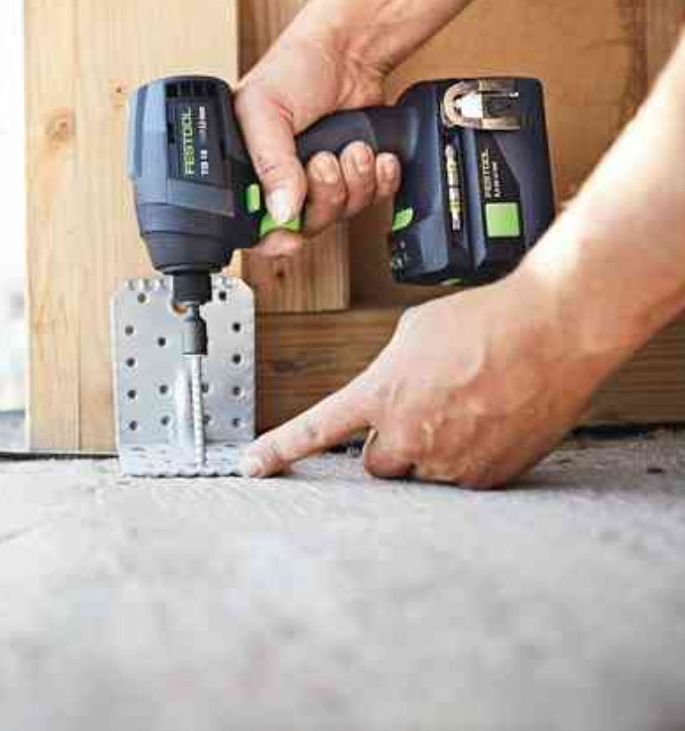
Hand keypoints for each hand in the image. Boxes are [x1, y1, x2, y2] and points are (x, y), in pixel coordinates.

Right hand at [235, 24, 400, 257]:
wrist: (348, 50)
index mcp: (248, 171)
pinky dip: (379, 180)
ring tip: (352, 147)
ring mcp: (320, 182)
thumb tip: (281, 210)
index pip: (255, 227)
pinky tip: (376, 154)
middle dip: (324, 196)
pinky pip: (371, 201)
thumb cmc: (294, 68)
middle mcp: (283, 181)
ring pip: (340, 214)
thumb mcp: (264, 109)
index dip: (273, 238)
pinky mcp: (355, 176)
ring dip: (354, 181)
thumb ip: (270, 162)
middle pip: (305, 226)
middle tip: (324, 161)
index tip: (291, 234)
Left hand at [240, 270, 608, 487]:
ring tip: (468, 409)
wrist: (550, 332)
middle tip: (425, 410)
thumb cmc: (484, 322)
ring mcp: (448, 463)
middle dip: (391, 444)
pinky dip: (469, 456)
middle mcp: (408, 436)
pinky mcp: (486, 480)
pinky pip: (462, 478)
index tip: (251, 467)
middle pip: (375, 464)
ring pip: (422, 471)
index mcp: (381, 394)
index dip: (278, 451)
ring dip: (433, 450)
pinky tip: (490, 421)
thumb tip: (389, 398)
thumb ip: (388, 374)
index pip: (314, 430)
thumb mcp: (413, 334)